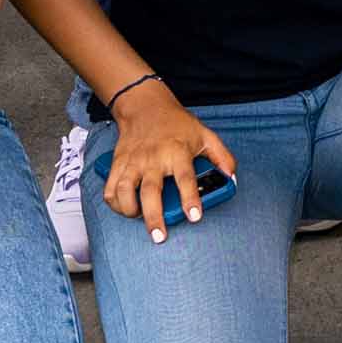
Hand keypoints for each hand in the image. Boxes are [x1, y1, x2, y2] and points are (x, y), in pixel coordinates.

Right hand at [90, 78, 238, 240]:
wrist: (145, 106)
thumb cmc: (177, 124)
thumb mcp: (205, 135)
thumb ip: (222, 156)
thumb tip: (231, 177)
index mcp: (177, 151)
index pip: (185, 178)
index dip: (190, 199)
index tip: (194, 216)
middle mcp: (153, 158)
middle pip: (150, 191)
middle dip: (153, 217)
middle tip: (159, 236)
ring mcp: (133, 162)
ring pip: (124, 190)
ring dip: (129, 210)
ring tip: (139, 219)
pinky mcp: (118, 163)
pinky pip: (110, 187)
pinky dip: (113, 202)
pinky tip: (124, 208)